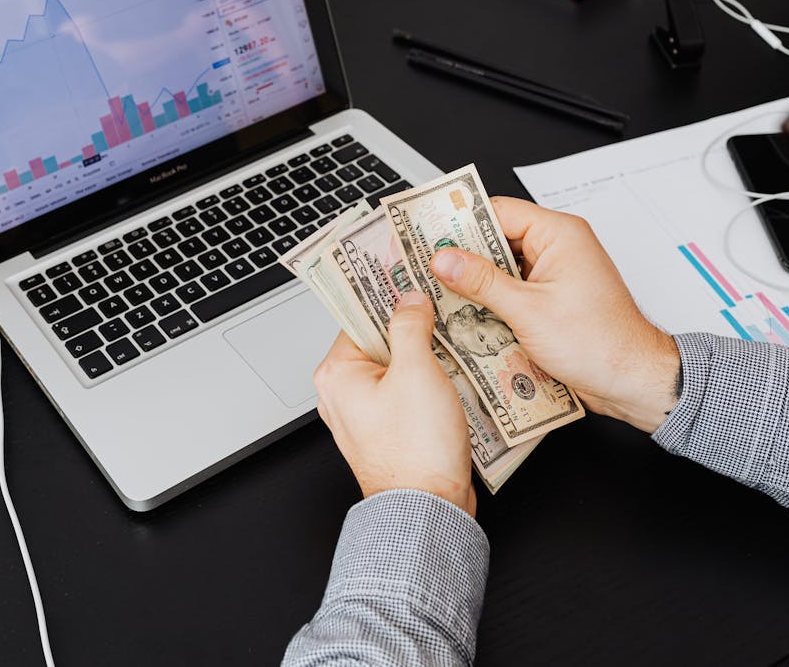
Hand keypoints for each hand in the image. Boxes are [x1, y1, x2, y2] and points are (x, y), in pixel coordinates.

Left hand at [313, 292, 476, 515]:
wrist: (428, 508)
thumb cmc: (414, 450)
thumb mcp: (416, 371)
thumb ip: (410, 326)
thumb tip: (409, 301)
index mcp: (337, 374)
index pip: (359, 317)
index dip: (387, 297)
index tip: (409, 280)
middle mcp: (342, 394)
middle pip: (378, 341)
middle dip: (411, 327)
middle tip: (438, 307)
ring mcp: (364, 415)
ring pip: (395, 368)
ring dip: (423, 355)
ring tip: (451, 339)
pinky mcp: (387, 431)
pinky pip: (405, 393)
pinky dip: (426, 382)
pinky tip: (451, 374)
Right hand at [430, 197, 680, 433]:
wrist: (632, 381)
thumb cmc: (601, 343)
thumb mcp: (528, 311)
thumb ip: (482, 282)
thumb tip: (445, 260)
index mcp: (560, 234)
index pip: (498, 212)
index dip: (461, 222)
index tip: (428, 233)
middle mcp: (558, 248)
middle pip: (496, 240)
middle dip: (463, 256)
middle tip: (426, 267)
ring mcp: (554, 275)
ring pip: (501, 268)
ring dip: (475, 283)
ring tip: (441, 292)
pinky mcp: (550, 299)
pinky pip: (511, 290)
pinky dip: (490, 301)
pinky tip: (467, 314)